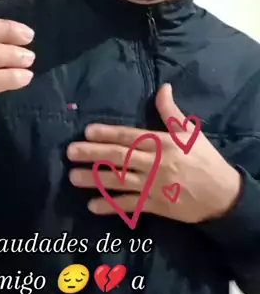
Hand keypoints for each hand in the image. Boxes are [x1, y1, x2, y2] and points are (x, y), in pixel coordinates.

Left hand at [67, 83, 241, 222]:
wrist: (223, 195)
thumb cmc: (204, 160)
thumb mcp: (190, 133)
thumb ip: (171, 112)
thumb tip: (163, 88)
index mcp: (162, 144)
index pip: (130, 137)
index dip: (108, 134)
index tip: (87, 132)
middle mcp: (155, 164)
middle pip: (120, 158)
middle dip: (93, 155)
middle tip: (70, 153)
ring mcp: (153, 186)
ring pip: (120, 182)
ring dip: (95, 179)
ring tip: (73, 177)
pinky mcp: (155, 206)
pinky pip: (129, 205)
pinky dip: (111, 205)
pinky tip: (92, 205)